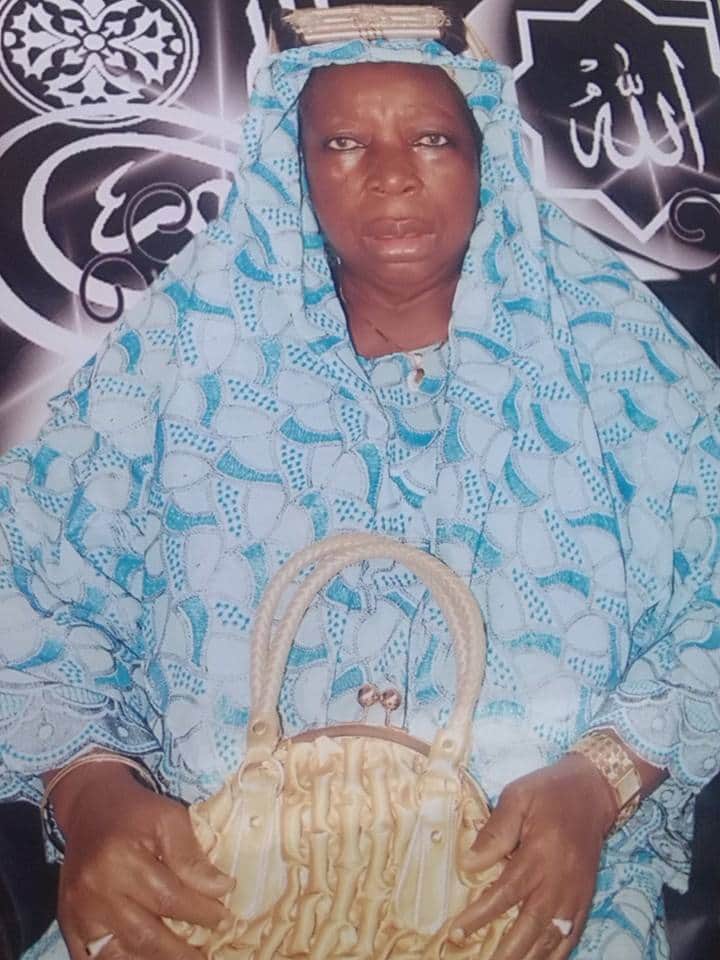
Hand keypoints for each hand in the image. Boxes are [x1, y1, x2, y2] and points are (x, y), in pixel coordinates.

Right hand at [51, 761, 233, 959]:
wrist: (90, 808)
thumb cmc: (135, 812)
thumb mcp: (169, 818)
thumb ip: (191, 856)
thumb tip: (221, 889)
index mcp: (120, 859)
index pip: (169, 899)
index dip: (201, 913)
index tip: (225, 919)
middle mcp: (95, 891)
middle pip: (145, 935)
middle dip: (181, 951)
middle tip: (207, 955)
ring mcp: (77, 912)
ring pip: (121, 954)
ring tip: (184, 959)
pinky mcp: (69, 924)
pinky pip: (95, 959)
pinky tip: (150, 959)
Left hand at [452, 754, 617, 959]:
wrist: (593, 791)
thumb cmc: (549, 792)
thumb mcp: (518, 797)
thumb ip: (496, 830)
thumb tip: (469, 862)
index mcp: (539, 854)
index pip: (505, 893)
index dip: (480, 916)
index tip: (456, 931)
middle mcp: (558, 880)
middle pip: (530, 925)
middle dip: (506, 951)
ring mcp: (574, 893)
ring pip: (551, 937)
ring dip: (529, 957)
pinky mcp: (584, 898)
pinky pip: (571, 935)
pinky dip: (555, 954)